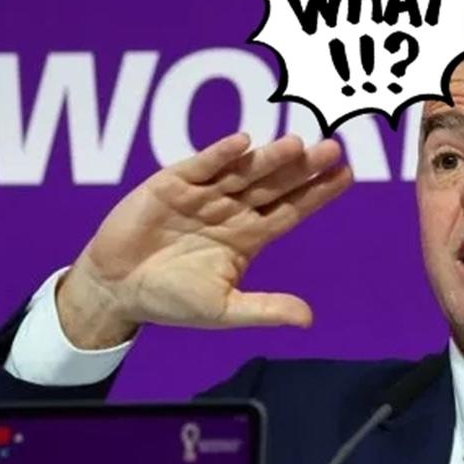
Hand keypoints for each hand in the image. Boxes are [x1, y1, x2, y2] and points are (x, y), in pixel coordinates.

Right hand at [56, 132, 352, 347]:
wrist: (116, 289)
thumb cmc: (171, 299)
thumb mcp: (223, 309)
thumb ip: (265, 309)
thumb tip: (308, 319)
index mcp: (249, 235)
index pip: (292, 210)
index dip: (318, 194)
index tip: (347, 175)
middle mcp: (233, 209)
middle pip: (275, 184)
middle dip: (303, 168)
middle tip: (333, 149)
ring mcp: (204, 194)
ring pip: (244, 172)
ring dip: (268, 158)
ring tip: (296, 145)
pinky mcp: (171, 184)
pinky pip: (200, 166)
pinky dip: (219, 155)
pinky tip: (242, 143)